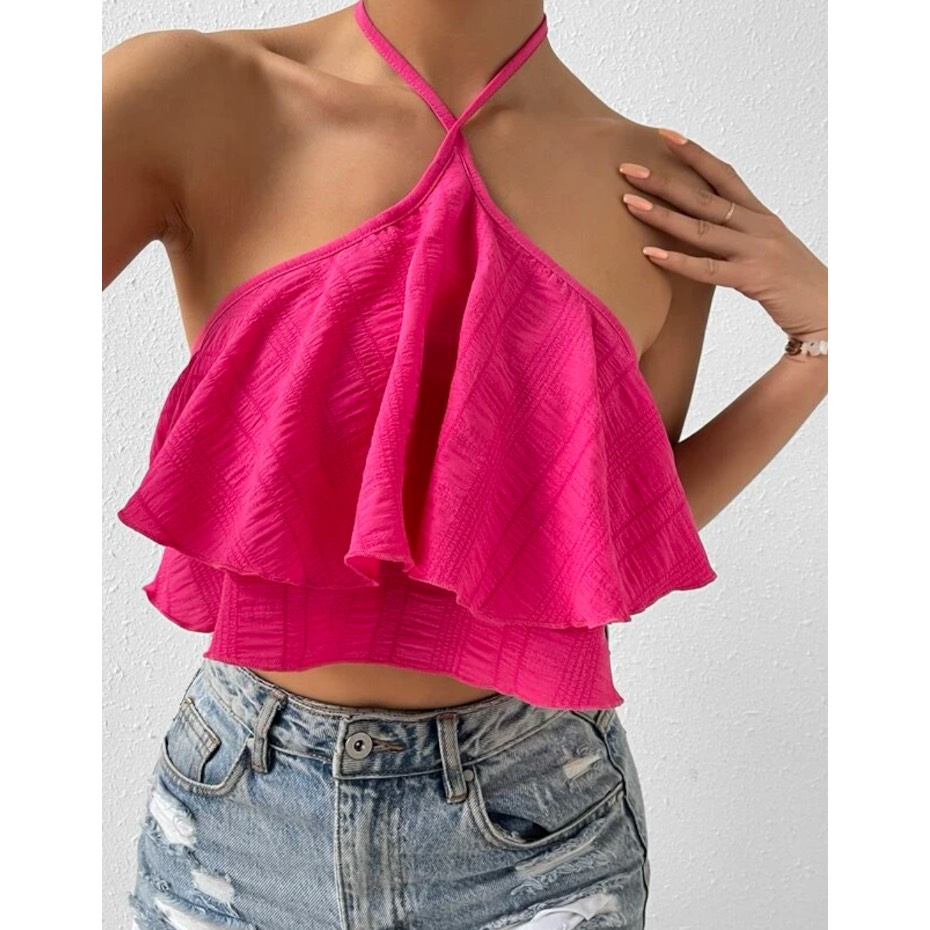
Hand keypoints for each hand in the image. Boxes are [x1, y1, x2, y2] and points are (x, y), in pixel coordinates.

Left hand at [618, 128, 826, 341]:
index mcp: (761, 216)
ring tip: (629, 203)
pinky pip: (708, 269)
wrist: (833, 311)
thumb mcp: (767, 252)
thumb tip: (705, 232)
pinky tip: (651, 255)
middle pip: (704, 196)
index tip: (665, 136)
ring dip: (662, 214)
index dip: (695, 154)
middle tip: (628, 168)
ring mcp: (757, 250)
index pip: (724, 175)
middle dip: (664, 180)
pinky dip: (678, 261)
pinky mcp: (754, 279)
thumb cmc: (795, 286)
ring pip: (701, 228)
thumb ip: (739, 238)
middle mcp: (759, 226)